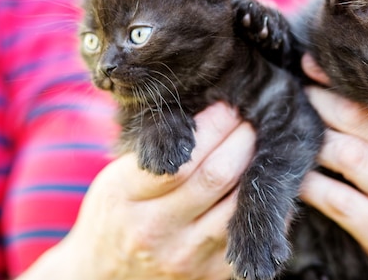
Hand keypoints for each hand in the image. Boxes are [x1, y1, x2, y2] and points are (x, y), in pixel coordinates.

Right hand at [19, 102, 255, 279]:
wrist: (105, 276)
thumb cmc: (116, 214)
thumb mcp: (117, 177)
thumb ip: (156, 149)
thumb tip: (210, 111)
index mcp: (126, 196)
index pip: (181, 158)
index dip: (214, 127)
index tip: (229, 106)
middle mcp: (155, 230)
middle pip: (217, 176)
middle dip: (243, 140)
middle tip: (253, 120)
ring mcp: (185, 256)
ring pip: (238, 205)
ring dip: (256, 169)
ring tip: (261, 147)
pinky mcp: (210, 274)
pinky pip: (248, 232)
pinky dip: (262, 204)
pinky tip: (262, 183)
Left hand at [298, 54, 367, 279]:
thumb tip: (331, 77)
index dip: (341, 79)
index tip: (310, 64)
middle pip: (360, 119)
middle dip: (319, 103)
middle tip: (296, 96)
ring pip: (347, 155)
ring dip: (312, 140)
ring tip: (292, 132)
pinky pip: (336, 199)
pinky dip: (309, 183)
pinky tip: (296, 175)